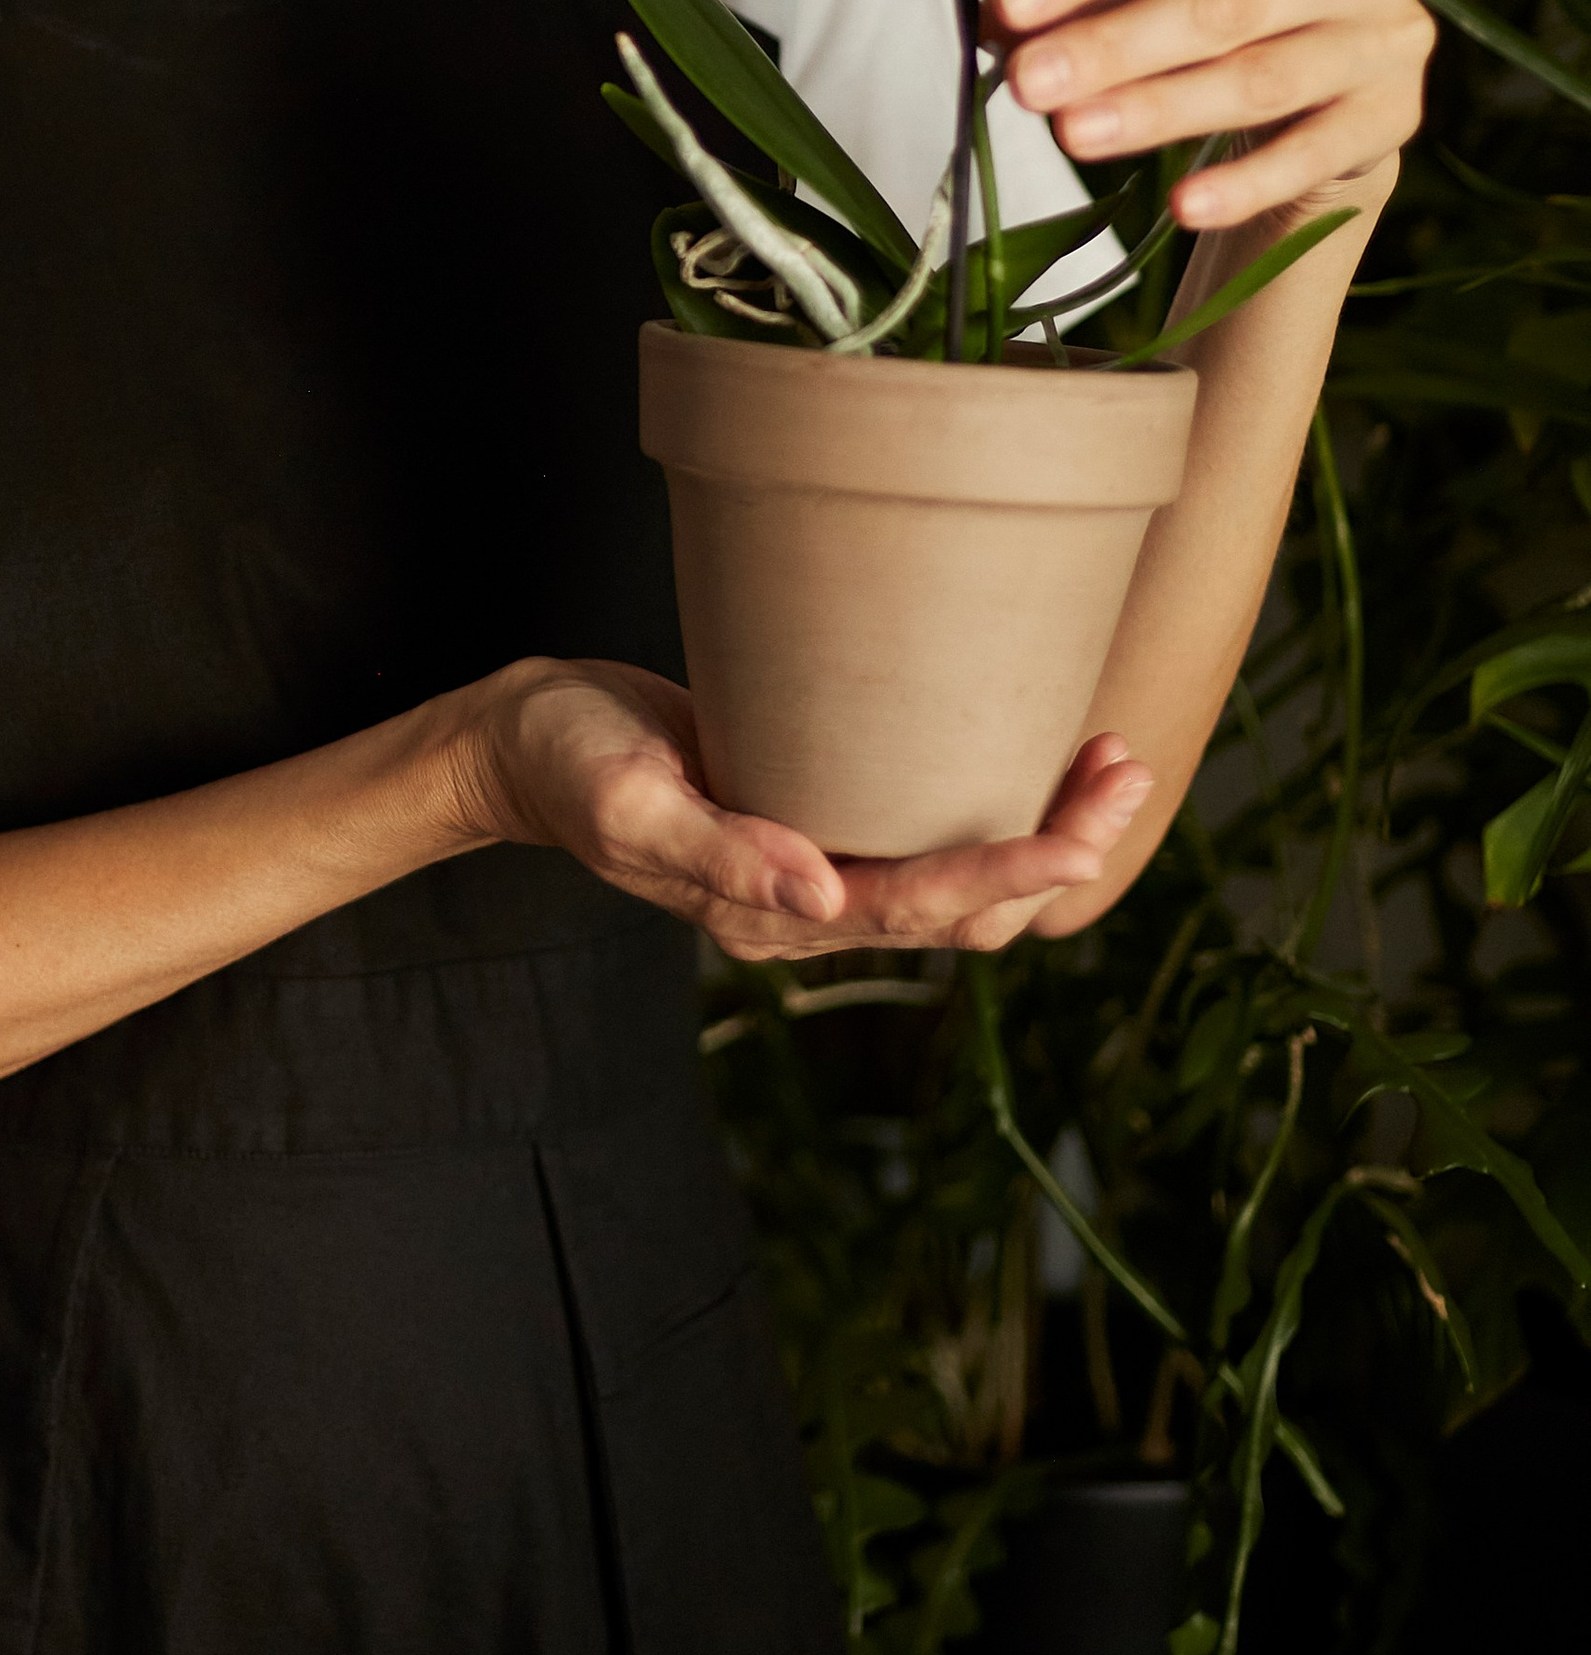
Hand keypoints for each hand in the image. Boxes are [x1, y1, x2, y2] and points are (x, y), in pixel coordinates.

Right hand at [443, 660, 1153, 958]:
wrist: (526, 739)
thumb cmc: (566, 761)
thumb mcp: (628, 801)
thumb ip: (720, 856)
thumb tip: (822, 900)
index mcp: (769, 915)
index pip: (915, 909)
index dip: (1005, 875)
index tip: (1079, 839)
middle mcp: (810, 904)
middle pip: (964, 907)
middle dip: (1058, 853)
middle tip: (1127, 772)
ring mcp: (819, 865)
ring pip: (960, 876)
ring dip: (1043, 831)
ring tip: (1110, 763)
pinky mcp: (820, 814)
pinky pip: (927, 832)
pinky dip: (993, 804)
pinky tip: (1032, 753)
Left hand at [989, 0, 1430, 233]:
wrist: (1341, 77)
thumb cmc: (1235, 2)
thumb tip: (999, 21)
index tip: (1009, 2)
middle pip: (1220, 3)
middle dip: (1113, 44)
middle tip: (1028, 81)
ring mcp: (1388, 35)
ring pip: (1259, 79)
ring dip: (1158, 110)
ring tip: (1073, 134)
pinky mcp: (1396, 115)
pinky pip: (1311, 156)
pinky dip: (1243, 185)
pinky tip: (1181, 207)